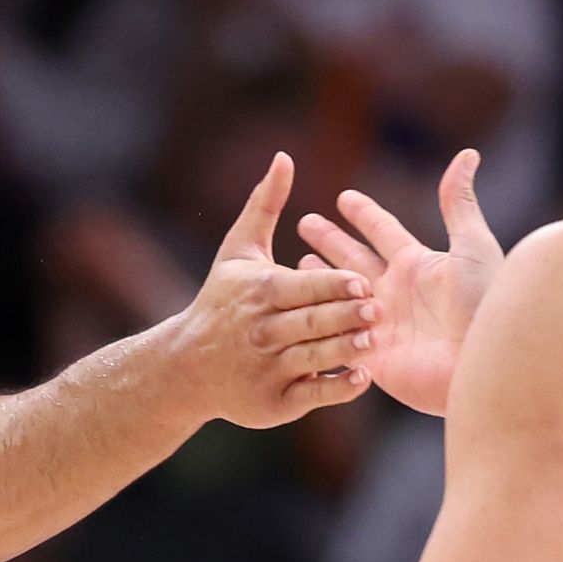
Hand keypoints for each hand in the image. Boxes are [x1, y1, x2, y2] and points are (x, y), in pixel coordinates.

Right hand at [170, 152, 376, 428]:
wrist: (185, 366)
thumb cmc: (221, 299)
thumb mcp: (239, 250)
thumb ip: (266, 204)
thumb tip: (285, 157)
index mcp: (259, 291)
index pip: (300, 286)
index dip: (331, 285)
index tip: (360, 280)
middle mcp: (262, 331)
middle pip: (308, 323)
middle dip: (341, 316)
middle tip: (377, 310)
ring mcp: (267, 369)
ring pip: (311, 359)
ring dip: (341, 351)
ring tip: (372, 342)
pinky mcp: (273, 404)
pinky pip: (310, 396)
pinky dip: (335, 389)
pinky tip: (361, 378)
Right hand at [296, 149, 501, 415]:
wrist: (482, 363)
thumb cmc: (484, 304)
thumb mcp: (472, 246)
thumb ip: (458, 203)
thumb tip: (468, 154)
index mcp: (417, 264)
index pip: (382, 230)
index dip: (363, 213)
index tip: (344, 197)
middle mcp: (396, 292)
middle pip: (353, 258)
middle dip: (330, 240)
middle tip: (304, 222)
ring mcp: (383, 325)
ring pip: (339, 294)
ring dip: (318, 279)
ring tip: (294, 264)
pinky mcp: (373, 357)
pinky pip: (338, 334)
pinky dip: (318, 321)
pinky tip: (295, 312)